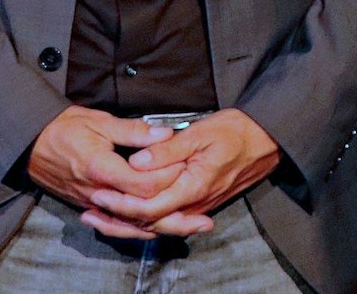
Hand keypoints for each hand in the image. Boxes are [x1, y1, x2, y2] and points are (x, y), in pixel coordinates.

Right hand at [27, 105, 180, 235]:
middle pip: (143, 215)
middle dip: (175, 219)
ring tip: (189, 228)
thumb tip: (165, 135)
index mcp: (102, 169)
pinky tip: (156, 230)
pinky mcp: (90, 207)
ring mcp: (93, 204)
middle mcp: (99, 193)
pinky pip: (118, 225)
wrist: (31, 143)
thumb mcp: (99, 121)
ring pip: (132, 225)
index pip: (144, 185)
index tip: (187, 166)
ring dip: (162, 229)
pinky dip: (139, 229)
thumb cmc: (63, 128)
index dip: (169, 177)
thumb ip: (134, 131)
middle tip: (203, 220)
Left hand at [82, 108, 281, 238]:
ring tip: (100, 219)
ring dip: (128, 223)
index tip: (98, 194)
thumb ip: (168, 150)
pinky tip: (128, 214)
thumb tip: (138, 161)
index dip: (121, 204)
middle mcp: (195, 203)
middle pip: (150, 222)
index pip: (150, 207)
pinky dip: (145, 219)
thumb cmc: (236, 132)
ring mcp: (198, 206)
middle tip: (89, 213)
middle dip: (118, 221)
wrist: (266, 140)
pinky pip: (168, 218)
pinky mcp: (199, 203)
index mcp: (194, 187)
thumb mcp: (201, 133)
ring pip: (158, 224)